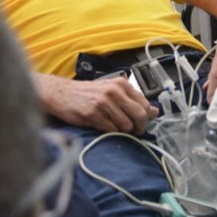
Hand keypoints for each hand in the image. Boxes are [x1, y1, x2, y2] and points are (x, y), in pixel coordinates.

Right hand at [34, 72, 156, 133]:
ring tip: (114, 127)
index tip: (142, 124)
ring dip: (123, 131)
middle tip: (134, 132)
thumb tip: (155, 111)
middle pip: (140, 115)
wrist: (62, 94)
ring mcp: (103, 103)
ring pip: (126, 125)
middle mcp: (114, 91)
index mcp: (122, 84)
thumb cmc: (88, 93)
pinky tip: (104, 127)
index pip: (145, 104)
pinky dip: (111, 132)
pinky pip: (111, 129)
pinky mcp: (93, 114)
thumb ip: (133, 100)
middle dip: (139, 127)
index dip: (146, 118)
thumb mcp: (112, 91)